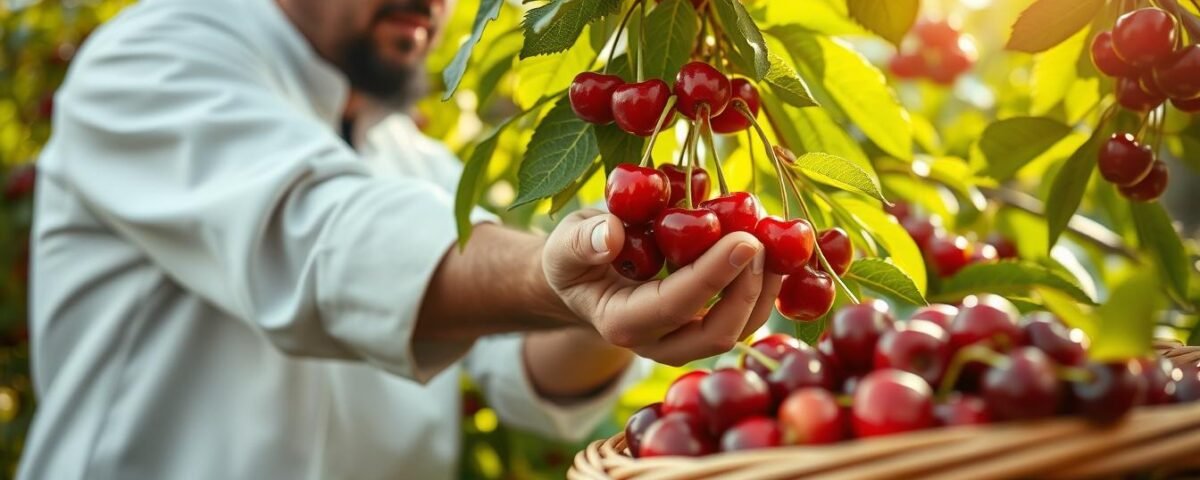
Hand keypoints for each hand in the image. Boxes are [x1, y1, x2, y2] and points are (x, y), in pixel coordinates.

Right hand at [542, 209, 783, 365]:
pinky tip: (777, 251)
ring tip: (776, 239)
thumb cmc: (574, 259)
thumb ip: (582, 241)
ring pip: (741, 328)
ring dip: (766, 287)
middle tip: (763, 237)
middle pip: (719, 331)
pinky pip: (746, 317)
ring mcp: (687, 342)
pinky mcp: (706, 330)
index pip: (677, 304)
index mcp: (623, 324)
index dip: (713, 274)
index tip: (744, 238)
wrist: (584, 284)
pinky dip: (766, 285)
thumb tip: (610, 235)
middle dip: (748, 287)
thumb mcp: (564, 245)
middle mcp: (659, 344)